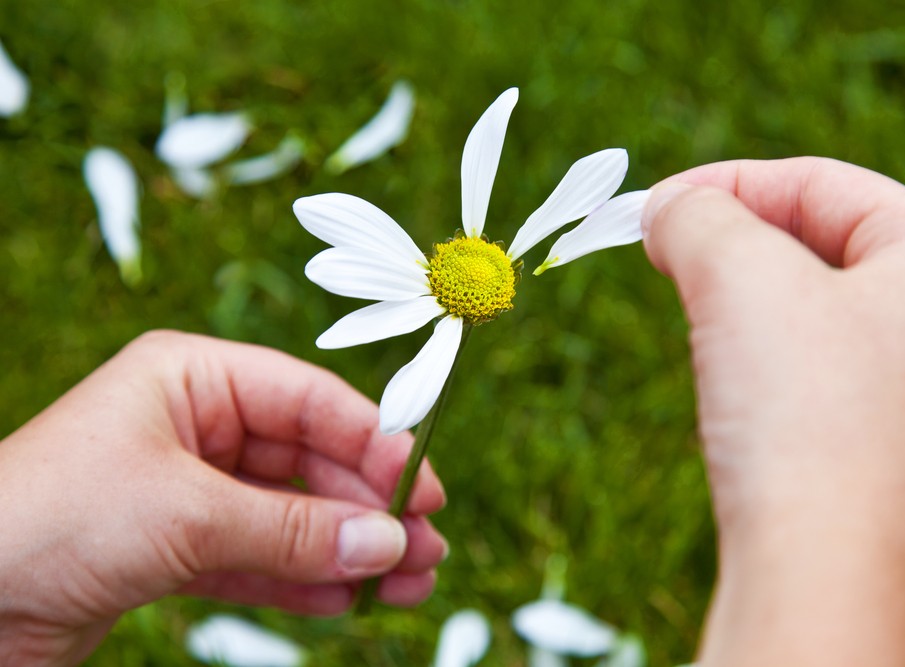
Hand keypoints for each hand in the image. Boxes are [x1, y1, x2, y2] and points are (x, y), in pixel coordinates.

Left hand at [0, 331, 446, 665]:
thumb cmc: (45, 521)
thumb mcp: (185, 516)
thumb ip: (293, 530)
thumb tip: (387, 542)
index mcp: (191, 379)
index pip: (307, 400)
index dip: (372, 441)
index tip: (421, 487)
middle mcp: (193, 426)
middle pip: (308, 460)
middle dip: (366, 508)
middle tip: (423, 549)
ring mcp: (185, 490)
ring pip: (290, 515)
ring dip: (346, 550)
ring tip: (406, 583)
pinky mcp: (173, 549)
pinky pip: (257, 559)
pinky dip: (302, 580)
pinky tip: (346, 601)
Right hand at [642, 157, 904, 665]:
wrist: (822, 576)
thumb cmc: (803, 416)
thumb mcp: (737, 277)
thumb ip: (696, 214)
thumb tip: (667, 209)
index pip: (825, 183)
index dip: (729, 181)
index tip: (655, 205)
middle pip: (822, 242)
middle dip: (734, 242)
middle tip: (665, 253)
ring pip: (814, 307)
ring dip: (741, 299)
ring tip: (697, 318)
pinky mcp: (884, 445)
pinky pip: (815, 368)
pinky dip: (760, 355)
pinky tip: (730, 382)